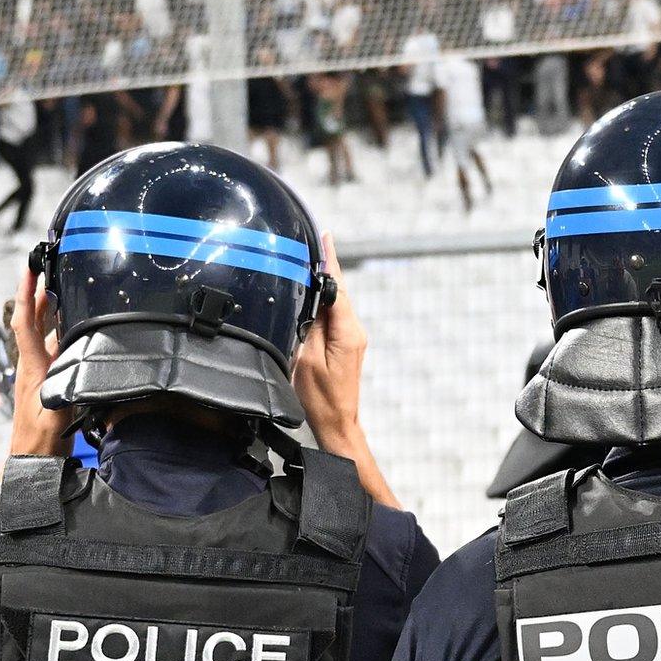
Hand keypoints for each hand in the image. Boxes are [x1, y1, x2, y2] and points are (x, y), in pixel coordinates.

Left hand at [6, 267, 71, 456]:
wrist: (34, 458)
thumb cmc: (42, 438)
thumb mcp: (56, 412)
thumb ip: (64, 386)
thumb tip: (74, 362)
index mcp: (33, 367)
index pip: (25, 322)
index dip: (27, 294)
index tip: (31, 271)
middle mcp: (32, 366)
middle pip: (32, 322)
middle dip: (37, 295)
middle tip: (47, 274)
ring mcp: (38, 373)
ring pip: (41, 334)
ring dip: (47, 313)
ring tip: (59, 294)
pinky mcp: (45, 381)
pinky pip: (51, 349)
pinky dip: (58, 334)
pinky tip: (70, 331)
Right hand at [292, 236, 403, 508]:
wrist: (337, 422)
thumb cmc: (319, 398)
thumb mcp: (305, 360)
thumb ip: (308, 327)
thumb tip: (309, 299)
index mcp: (347, 332)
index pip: (337, 288)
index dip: (329, 262)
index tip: (325, 238)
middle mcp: (354, 331)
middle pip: (339, 291)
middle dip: (326, 265)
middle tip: (315, 238)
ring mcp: (352, 337)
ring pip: (337, 302)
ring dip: (325, 281)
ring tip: (311, 257)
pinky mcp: (347, 343)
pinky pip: (335, 314)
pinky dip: (325, 298)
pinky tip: (313, 291)